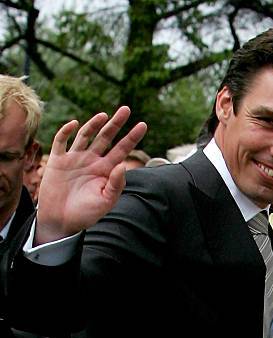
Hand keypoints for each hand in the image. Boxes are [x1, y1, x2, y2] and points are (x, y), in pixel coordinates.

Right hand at [36, 107, 146, 244]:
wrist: (62, 222)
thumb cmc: (86, 214)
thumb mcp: (106, 201)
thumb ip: (116, 184)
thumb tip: (123, 165)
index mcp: (106, 170)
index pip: (122, 149)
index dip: (132, 137)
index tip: (143, 124)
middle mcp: (92, 161)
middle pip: (106, 138)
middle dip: (116, 124)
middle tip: (126, 109)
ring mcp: (75, 159)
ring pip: (86, 136)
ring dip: (94, 125)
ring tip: (104, 116)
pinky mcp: (57, 161)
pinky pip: (61, 142)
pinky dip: (66, 132)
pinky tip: (74, 124)